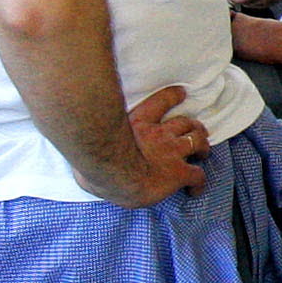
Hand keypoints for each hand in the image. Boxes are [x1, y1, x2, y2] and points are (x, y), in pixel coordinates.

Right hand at [98, 84, 211, 203]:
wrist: (113, 170)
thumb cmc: (93, 158)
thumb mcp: (92, 140)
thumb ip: (93, 143)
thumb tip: (78, 156)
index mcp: (137, 123)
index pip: (160, 102)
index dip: (172, 96)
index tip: (181, 93)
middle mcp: (159, 133)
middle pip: (185, 122)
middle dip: (193, 126)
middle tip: (197, 132)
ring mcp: (172, 152)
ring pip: (197, 142)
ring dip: (202, 146)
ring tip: (203, 152)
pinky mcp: (179, 172)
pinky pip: (198, 175)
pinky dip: (199, 182)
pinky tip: (196, 189)